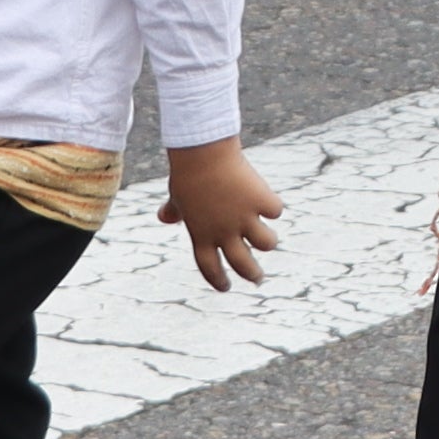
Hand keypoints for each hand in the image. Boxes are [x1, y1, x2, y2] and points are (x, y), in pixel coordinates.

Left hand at [163, 137, 284, 289]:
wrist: (202, 152)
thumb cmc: (188, 173)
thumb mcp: (177, 196)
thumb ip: (173, 211)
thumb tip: (164, 218)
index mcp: (201, 235)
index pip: (210, 267)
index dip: (218, 280)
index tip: (226, 287)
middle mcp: (225, 232)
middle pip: (243, 265)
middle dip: (253, 275)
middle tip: (257, 279)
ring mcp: (244, 217)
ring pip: (267, 243)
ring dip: (268, 242)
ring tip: (267, 239)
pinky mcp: (261, 200)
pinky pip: (275, 211)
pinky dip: (272, 206)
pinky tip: (267, 201)